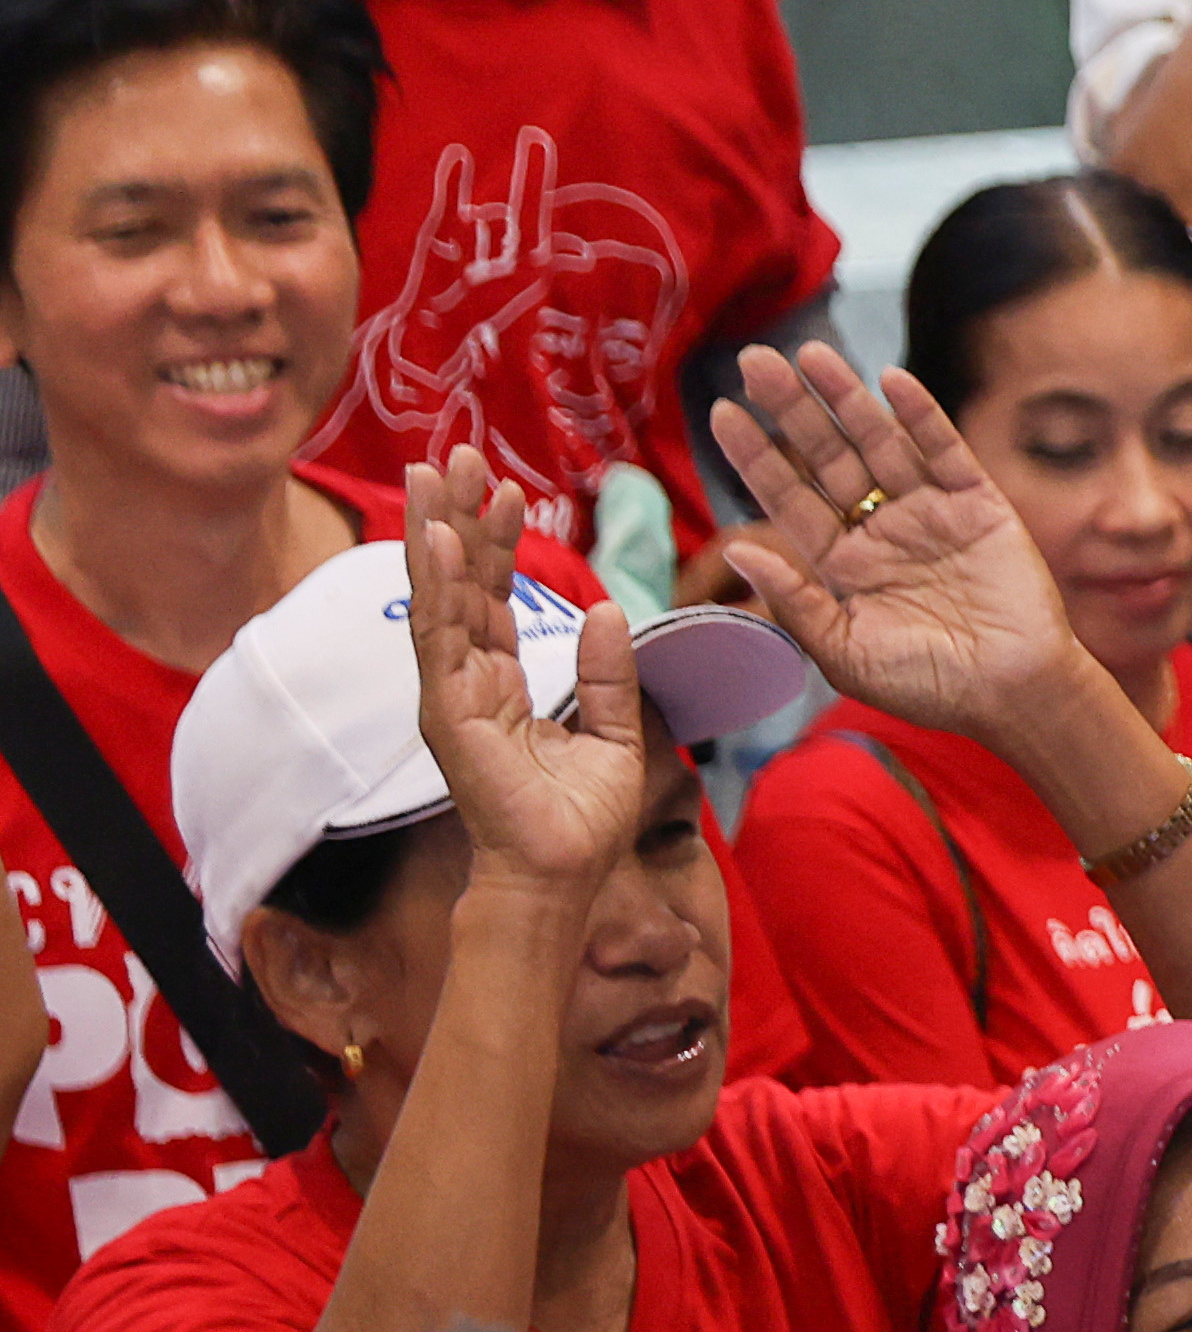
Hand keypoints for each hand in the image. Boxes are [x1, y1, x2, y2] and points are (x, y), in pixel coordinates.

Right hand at [399, 448, 645, 898]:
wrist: (562, 877)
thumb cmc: (581, 821)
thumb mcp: (618, 735)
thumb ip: (610, 676)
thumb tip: (606, 612)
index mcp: (501, 684)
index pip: (496, 597)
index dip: (499, 542)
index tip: (506, 488)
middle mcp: (467, 681)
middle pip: (459, 582)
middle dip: (456, 517)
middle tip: (457, 454)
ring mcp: (450, 695)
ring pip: (440, 597)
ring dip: (438, 532)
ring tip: (434, 473)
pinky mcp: (448, 713)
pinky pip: (442, 638)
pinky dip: (442, 586)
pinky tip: (443, 540)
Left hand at [709, 346, 1087, 743]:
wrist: (1014, 693)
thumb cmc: (929, 685)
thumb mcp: (844, 654)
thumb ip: (795, 602)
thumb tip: (739, 553)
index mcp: (841, 565)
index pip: (788, 497)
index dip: (756, 456)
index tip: (722, 413)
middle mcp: (880, 529)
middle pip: (827, 457)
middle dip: (791, 410)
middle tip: (754, 361)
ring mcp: (930, 513)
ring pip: (879, 443)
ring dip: (846, 398)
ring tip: (810, 355)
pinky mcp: (979, 505)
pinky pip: (945, 451)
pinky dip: (921, 416)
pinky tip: (891, 382)